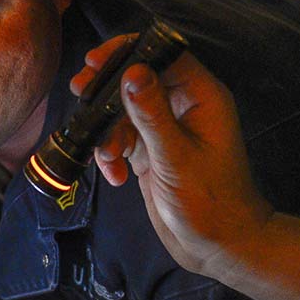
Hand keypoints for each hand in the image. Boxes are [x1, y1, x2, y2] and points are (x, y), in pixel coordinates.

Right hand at [70, 35, 271, 277]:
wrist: (219, 247)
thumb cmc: (210, 202)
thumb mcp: (175, 156)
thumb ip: (151, 113)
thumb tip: (131, 70)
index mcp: (202, 98)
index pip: (164, 56)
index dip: (130, 52)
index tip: (96, 59)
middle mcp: (184, 108)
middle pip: (138, 81)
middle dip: (108, 90)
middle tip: (80, 91)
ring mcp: (166, 131)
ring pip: (124, 112)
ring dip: (107, 131)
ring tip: (108, 157)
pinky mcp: (151, 153)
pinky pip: (121, 139)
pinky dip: (111, 154)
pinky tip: (114, 177)